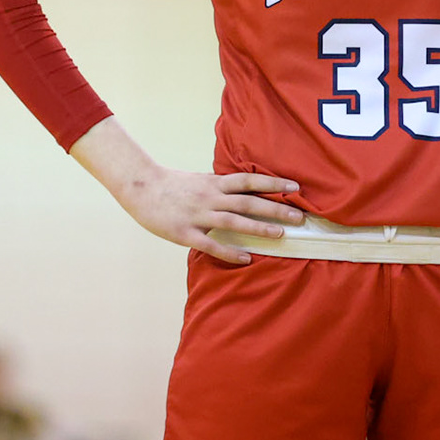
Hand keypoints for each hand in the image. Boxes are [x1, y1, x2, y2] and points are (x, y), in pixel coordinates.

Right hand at [114, 166, 304, 264]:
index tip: (296, 187)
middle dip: (275, 209)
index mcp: (214, 183)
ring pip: (234, 222)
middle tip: (299, 217)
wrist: (140, 188)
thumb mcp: (200, 180)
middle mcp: (210, 197)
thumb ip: (221, 187)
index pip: (249, 181)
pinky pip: (211, 244)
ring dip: (258, 228)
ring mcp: (198, 215)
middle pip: (248, 202)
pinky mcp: (185, 233)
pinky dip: (230, 252)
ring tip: (280, 235)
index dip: (273, 183)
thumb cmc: (172, 185)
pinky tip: (246, 259)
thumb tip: (246, 192)